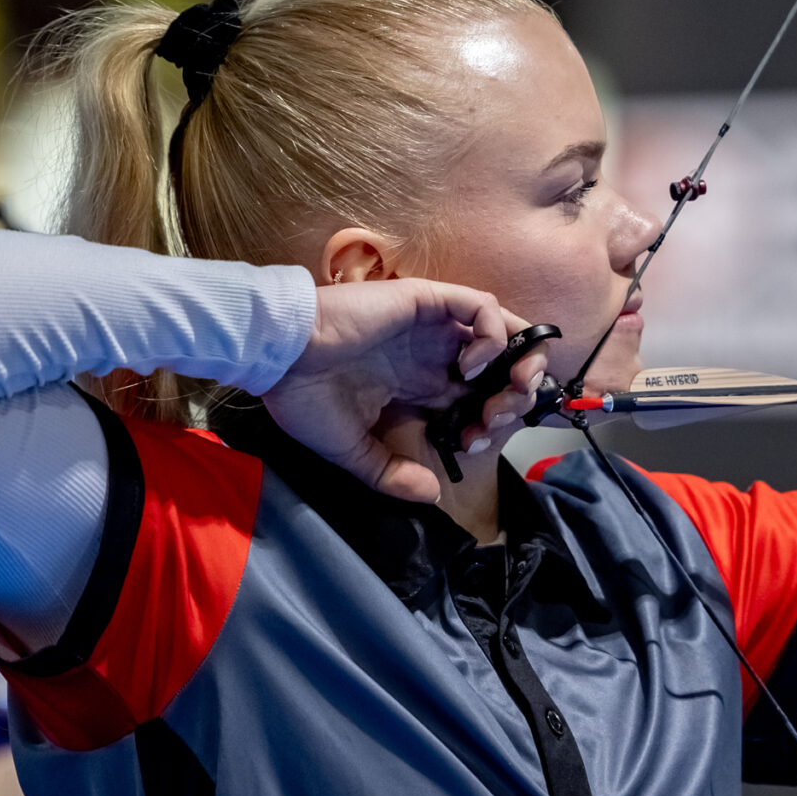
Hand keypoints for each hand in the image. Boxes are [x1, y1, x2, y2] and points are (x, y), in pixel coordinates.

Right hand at [264, 280, 551, 502]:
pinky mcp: (428, 301)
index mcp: (417, 384)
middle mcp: (432, 353)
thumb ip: (391, 473)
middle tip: (501, 416)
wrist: (278, 358)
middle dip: (515, 392)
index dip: (487, 421)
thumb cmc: (305, 399)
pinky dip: (493, 335)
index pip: (475, 397)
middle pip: (500, 367)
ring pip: (503, 332)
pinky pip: (482, 306)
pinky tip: (471, 365)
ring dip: (518, 360)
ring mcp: (432, 326)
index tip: (471, 444)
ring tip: (507, 388)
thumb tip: (432, 494)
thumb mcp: (351, 449)